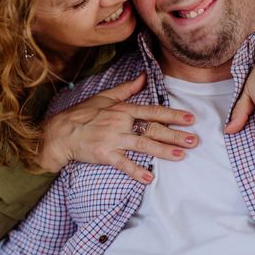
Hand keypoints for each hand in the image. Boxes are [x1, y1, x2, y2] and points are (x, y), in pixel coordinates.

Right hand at [38, 73, 197, 183]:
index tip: (190, 118)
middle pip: (153, 129)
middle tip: (194, 140)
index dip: (173, 115)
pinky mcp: (104, 154)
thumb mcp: (105, 97)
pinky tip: (149, 177)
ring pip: (143, 145)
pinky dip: (136, 171)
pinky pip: (123, 164)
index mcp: (123, 109)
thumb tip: (144, 76)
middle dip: (175, 135)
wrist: (60, 132)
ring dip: (163, 151)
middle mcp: (121, 122)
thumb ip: (127, 88)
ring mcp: (113, 139)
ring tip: (181, 155)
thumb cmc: (82, 114)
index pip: (153, 111)